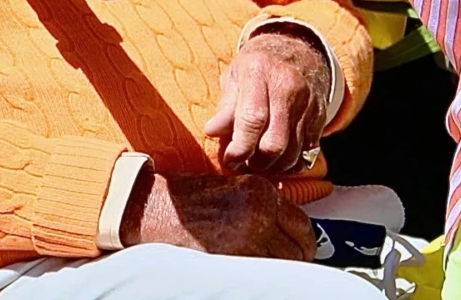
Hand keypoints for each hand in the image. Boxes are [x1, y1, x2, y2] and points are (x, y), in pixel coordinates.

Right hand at [119, 172, 315, 260]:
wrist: (156, 207)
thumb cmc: (189, 196)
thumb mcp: (235, 186)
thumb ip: (264, 202)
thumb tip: (288, 225)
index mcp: (261, 193)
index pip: (302, 225)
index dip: (304, 241)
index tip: (302, 247)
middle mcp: (258, 214)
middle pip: (297, 250)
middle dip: (295, 258)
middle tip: (288, 262)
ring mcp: (245, 239)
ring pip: (282, 267)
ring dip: (278, 269)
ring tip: (267, 267)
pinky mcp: (230, 260)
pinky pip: (258, 275)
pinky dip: (259, 276)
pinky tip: (250, 271)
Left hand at [205, 25, 330, 174]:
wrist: (298, 51)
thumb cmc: (258, 67)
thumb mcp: (235, 76)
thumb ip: (225, 106)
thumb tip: (211, 131)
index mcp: (260, 72)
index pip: (252, 119)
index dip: (240, 147)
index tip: (229, 160)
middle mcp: (288, 86)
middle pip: (274, 143)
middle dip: (256, 162)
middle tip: (244, 162)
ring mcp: (308, 102)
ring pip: (292, 153)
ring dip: (272, 167)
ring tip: (258, 161)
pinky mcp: (320, 117)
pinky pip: (307, 153)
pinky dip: (291, 164)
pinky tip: (277, 159)